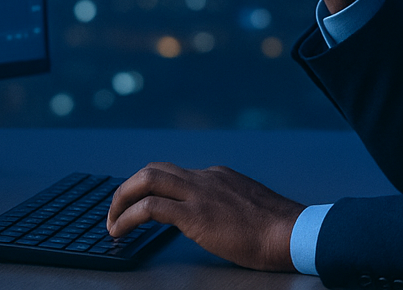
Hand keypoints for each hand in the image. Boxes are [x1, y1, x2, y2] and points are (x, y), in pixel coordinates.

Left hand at [106, 162, 301, 270]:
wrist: (291, 233)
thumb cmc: (277, 230)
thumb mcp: (248, 210)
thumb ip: (228, 208)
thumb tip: (214, 222)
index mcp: (218, 176)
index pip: (176, 175)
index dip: (152, 191)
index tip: (140, 207)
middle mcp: (205, 178)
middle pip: (155, 170)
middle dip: (128, 188)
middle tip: (116, 211)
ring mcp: (199, 193)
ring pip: (147, 179)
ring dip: (121, 199)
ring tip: (111, 222)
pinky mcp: (195, 213)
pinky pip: (149, 208)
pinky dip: (128, 217)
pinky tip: (119, 232)